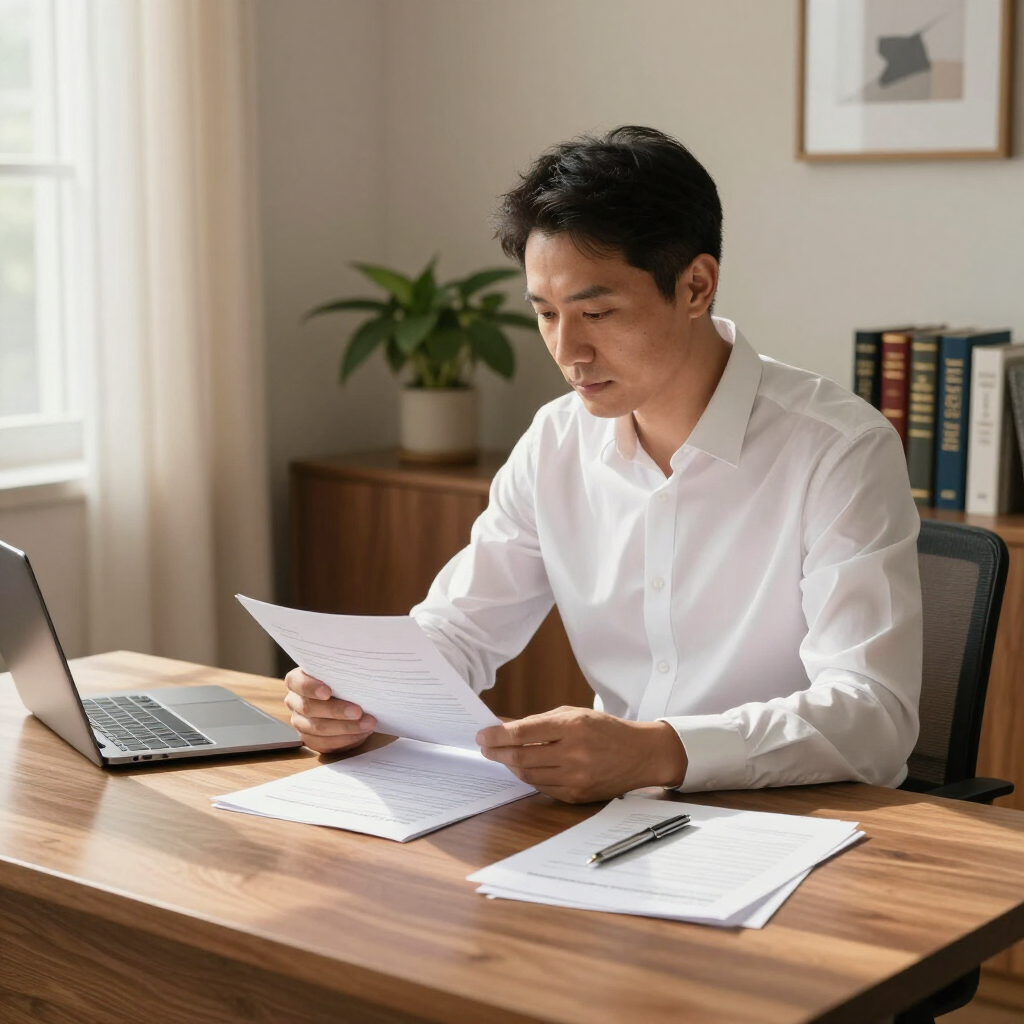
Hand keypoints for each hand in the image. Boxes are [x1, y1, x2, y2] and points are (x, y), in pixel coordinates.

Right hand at [283, 668, 376, 753]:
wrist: (347, 698)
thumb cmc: (342, 681)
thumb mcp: (341, 673)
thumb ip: (342, 672)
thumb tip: (359, 674)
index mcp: (296, 680)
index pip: (297, 682)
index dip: (311, 688)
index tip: (327, 692)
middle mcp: (294, 701)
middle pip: (309, 708)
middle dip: (336, 711)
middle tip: (358, 712)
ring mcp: (299, 722)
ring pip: (317, 728)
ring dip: (345, 727)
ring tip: (367, 724)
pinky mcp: (309, 739)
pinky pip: (323, 744)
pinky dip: (345, 739)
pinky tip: (360, 734)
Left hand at [476, 706, 687, 803]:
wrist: (640, 754)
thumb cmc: (606, 729)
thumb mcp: (575, 714)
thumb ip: (540, 722)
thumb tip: (506, 727)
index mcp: (573, 727)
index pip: (524, 733)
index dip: (497, 735)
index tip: (482, 735)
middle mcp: (574, 753)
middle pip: (521, 758)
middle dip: (497, 752)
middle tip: (485, 747)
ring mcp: (576, 778)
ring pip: (528, 775)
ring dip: (510, 766)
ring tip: (502, 756)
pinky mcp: (577, 795)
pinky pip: (542, 788)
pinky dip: (529, 777)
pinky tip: (524, 768)